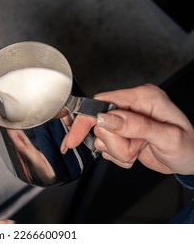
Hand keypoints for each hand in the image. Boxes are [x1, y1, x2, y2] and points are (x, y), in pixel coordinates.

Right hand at [62, 84, 193, 174]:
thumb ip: (136, 126)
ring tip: (139, 150)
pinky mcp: (122, 132)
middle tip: (135, 148)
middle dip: (114, 142)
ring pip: (101, 137)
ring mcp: (126, 120)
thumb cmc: (189, 147)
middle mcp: (132, 105)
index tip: (75, 138)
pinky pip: (106, 147)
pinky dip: (118, 156)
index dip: (86, 119)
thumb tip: (107, 118)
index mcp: (143, 96)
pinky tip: (135, 153)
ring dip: (118, 151)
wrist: (192, 161)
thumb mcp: (167, 138)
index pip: (102, 102)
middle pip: (99, 123)